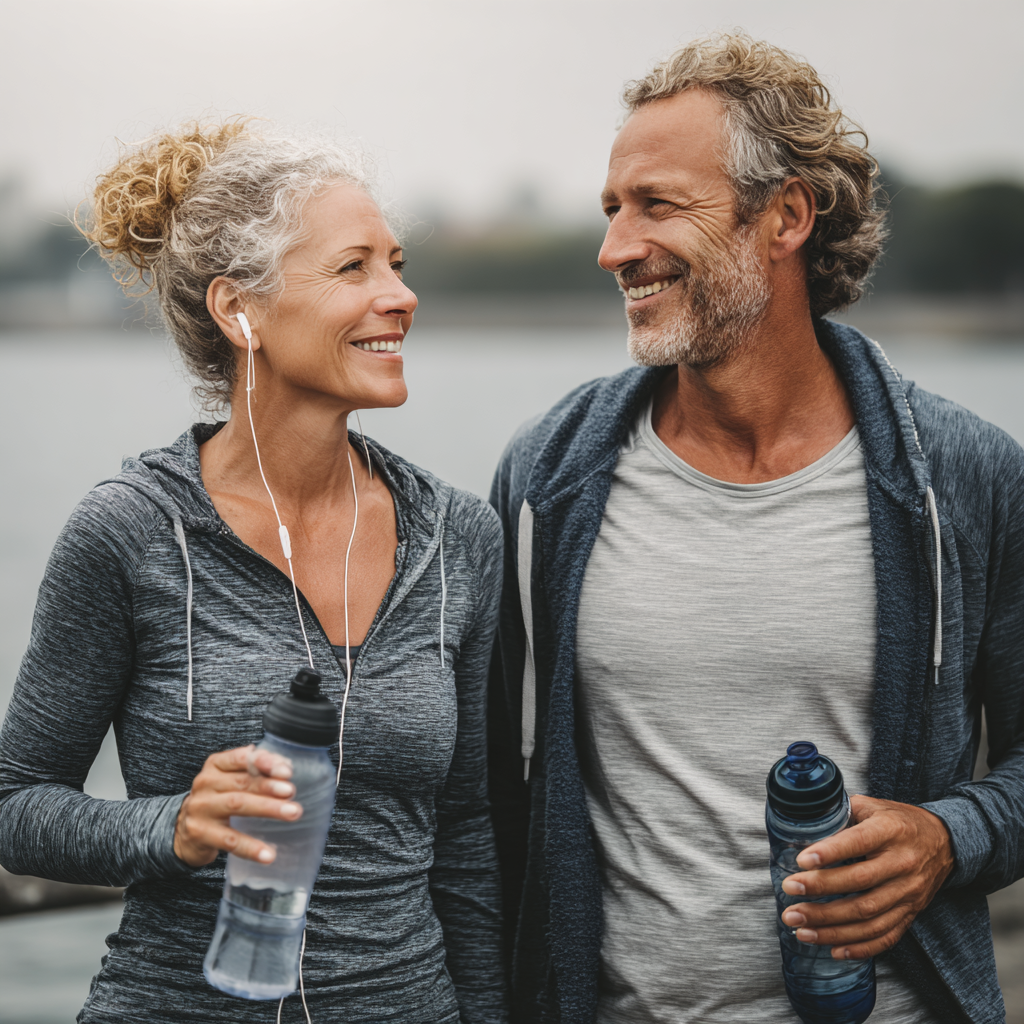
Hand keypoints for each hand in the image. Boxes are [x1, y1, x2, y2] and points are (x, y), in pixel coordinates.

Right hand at [174, 745, 301, 866]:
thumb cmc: (219, 799)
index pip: (240, 758)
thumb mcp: (232, 780)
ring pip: (238, 805)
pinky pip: (230, 840)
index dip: (264, 763)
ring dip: (268, 808)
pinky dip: (251, 847)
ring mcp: (201, 808)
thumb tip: (285, 767)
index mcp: (216, 765)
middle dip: (269, 786)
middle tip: (291, 792)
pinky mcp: (201, 833)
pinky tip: (268, 854)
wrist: (185, 830)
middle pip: (242, 782)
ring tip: (292, 813)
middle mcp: (206, 783)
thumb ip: (257, 770)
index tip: (286, 771)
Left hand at [780, 795, 953, 959]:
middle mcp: (902, 864)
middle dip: (820, 891)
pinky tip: (833, 949)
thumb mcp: (873, 806)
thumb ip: (843, 812)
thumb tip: (806, 821)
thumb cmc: (900, 821)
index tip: (802, 860)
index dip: (830, 852)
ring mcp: (908, 893)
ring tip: (800, 927)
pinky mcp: (911, 914)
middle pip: (860, 883)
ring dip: (831, 926)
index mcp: (890, 831)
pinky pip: (886, 936)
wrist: (943, 842)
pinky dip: (859, 947)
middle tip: (789, 891)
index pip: (858, 842)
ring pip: (869, 916)